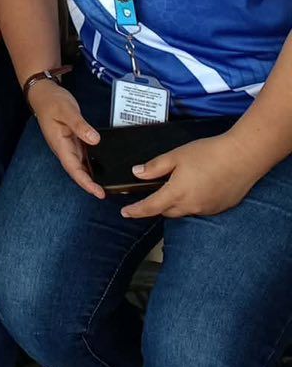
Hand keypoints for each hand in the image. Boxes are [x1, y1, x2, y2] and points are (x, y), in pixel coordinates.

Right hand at [28, 80, 104, 198]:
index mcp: (60, 144)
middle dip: (91, 184)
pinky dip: (92, 164)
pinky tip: (103, 166)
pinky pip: (84, 156)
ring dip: (92, 176)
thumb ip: (80, 125)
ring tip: (109, 184)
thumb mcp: (67, 111)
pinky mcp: (74, 141)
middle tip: (109, 193)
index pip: (73, 169)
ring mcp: (69, 145)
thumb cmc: (52, 101)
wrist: (44, 93)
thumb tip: (95, 140)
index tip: (99, 193)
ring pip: (81, 165)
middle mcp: (64, 148)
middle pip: (78, 171)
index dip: (86, 183)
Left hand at [122, 132, 260, 219]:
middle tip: (152, 193)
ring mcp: (206, 210)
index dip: (135, 211)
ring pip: (183, 211)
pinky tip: (196, 187)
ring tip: (177, 186)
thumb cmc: (208, 154)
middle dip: (157, 204)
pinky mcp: (218, 208)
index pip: (150, 207)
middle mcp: (191, 206)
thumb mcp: (176, 156)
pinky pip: (198, 209)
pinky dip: (192, 202)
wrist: (241, 158)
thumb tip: (137, 173)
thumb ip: (155, 167)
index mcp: (177, 193)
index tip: (125, 213)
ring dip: (176, 203)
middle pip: (167, 211)